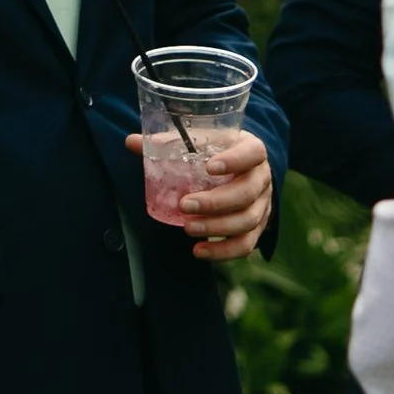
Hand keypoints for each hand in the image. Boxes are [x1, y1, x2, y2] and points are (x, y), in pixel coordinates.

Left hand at [126, 122, 273, 263]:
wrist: (243, 170)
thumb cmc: (218, 153)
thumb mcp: (201, 142)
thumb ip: (169, 143)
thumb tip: (130, 142)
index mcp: (252, 151)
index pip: (252, 153)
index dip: (235, 160)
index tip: (209, 167)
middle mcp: (263, 178)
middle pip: (248, 192)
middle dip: (216, 202)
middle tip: (185, 205)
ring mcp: (263, 205)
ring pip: (247, 220)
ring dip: (216, 227)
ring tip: (188, 228)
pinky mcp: (257, 227)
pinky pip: (245, 244)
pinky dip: (222, 251)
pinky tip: (198, 251)